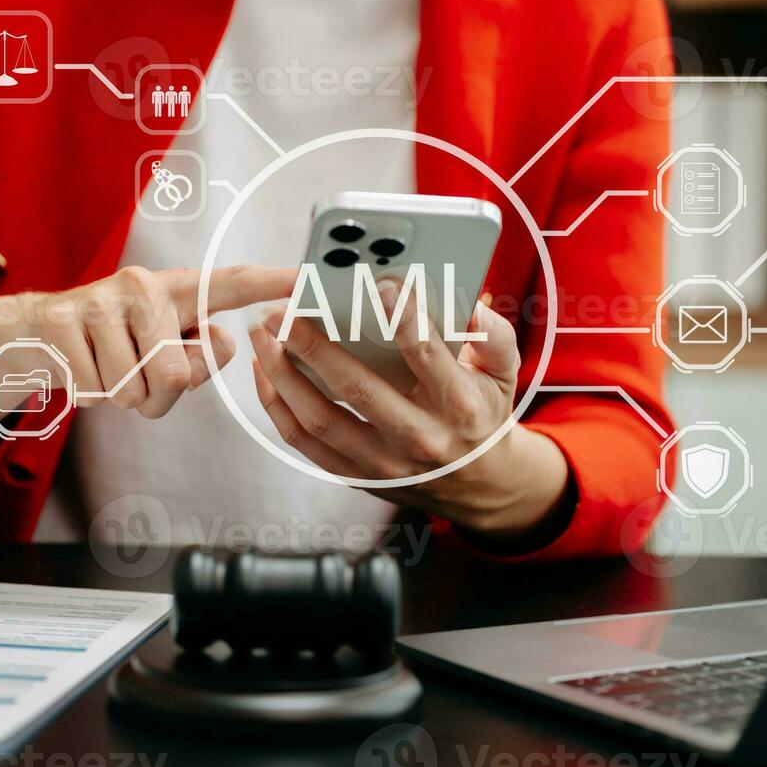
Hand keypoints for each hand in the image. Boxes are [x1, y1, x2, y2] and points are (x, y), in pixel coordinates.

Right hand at [0, 265, 298, 435]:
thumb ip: (197, 357)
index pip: (231, 284)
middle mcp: (145, 285)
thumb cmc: (120, 345)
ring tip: (108, 366)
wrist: (38, 331)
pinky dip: (87, 395)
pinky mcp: (64, 320)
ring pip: (130, 391)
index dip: (271, 282)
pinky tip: (80, 366)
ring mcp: (102, 298)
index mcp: (180, 291)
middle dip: (158, 396)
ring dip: (120, 396)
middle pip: (175, 376)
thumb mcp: (163, 348)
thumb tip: (215, 346)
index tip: (308, 275)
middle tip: (138, 374)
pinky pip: (93, 391)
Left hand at [247, 279, 569, 539]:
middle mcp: (420, 438)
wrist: (478, 483)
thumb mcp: (503, 372)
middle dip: (314, 345)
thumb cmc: (483, 412)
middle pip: (357, 388)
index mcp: (459, 405)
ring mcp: (384, 463)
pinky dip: (276, 406)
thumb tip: (465, 300)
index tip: (377, 283)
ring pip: (320, 418)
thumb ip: (491, 332)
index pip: (426, 354)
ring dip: (283, 374)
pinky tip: (265, 372)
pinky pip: (304, 443)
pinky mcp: (356, 476)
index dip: (401, 317)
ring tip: (263, 334)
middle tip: (284, 310)